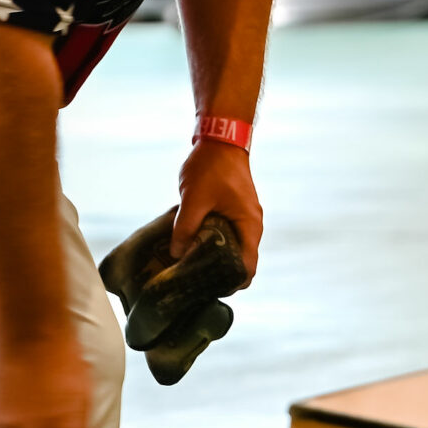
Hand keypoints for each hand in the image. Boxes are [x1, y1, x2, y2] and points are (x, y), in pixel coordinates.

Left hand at [175, 138, 261, 277]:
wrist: (221, 138)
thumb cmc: (212, 167)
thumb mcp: (194, 200)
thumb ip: (185, 229)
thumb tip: (176, 254)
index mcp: (249, 225)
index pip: (248, 267)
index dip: (233, 283)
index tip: (212, 289)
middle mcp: (252, 224)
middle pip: (242, 261)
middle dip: (222, 274)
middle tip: (198, 282)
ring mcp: (245, 216)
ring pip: (235, 248)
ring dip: (217, 258)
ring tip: (193, 267)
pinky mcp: (236, 209)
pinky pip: (229, 234)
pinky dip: (216, 243)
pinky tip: (195, 245)